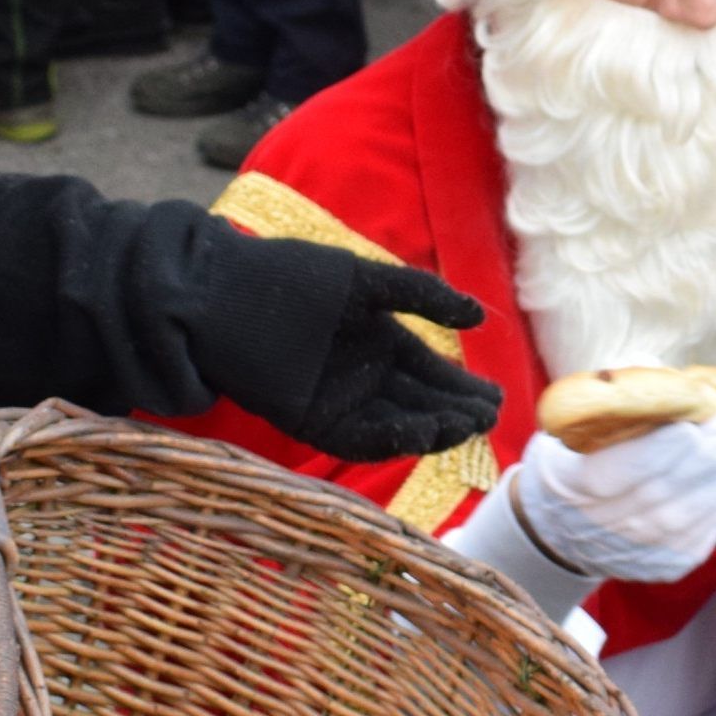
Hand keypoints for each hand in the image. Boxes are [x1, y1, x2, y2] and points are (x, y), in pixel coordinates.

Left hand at [190, 229, 500, 462]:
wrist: (218, 296)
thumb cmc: (289, 276)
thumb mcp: (363, 281)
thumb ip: (421, 295)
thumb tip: (480, 317)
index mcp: (379, 341)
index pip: (431, 372)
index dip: (463, 387)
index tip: (496, 399)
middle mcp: (363, 377)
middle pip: (421, 402)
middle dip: (457, 411)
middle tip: (491, 418)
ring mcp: (338, 402)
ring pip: (398, 423)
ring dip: (433, 427)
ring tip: (466, 426)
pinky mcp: (311, 423)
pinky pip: (359, 438)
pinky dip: (392, 438)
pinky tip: (422, 433)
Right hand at [507, 415, 715, 582]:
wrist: (559, 532)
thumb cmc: (572, 462)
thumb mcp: (572, 427)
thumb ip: (613, 401)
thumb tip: (661, 373)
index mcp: (574, 483)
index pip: (623, 471)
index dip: (662, 451)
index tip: (692, 426)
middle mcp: (604, 525)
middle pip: (668, 492)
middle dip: (714, 457)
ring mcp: (634, 552)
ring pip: (692, 516)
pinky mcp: (661, 567)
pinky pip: (701, 536)